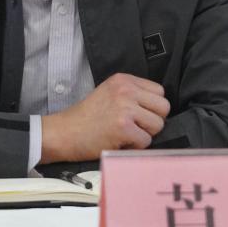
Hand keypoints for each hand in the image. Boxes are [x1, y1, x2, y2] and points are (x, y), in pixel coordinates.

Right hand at [40, 73, 170, 163]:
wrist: (64, 132)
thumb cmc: (86, 118)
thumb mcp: (109, 93)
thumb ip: (132, 94)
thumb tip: (159, 108)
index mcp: (123, 80)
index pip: (159, 91)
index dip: (152, 107)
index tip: (138, 115)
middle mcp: (126, 90)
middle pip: (163, 107)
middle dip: (152, 121)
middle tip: (135, 127)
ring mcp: (125, 107)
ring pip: (158, 124)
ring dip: (145, 134)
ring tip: (126, 134)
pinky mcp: (123, 127)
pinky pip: (146, 141)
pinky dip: (135, 146)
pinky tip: (120, 142)